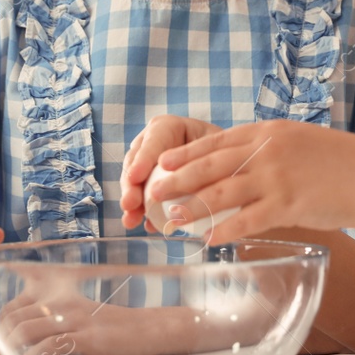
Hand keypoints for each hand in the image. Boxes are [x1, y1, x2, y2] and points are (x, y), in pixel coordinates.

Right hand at [118, 115, 223, 231]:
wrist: (224, 160)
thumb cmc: (223, 148)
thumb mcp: (219, 147)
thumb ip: (209, 158)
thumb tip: (202, 185)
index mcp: (167, 128)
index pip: (153, 142)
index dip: (143, 160)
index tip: (136, 177)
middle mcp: (151, 144)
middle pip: (136, 163)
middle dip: (131, 186)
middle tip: (130, 204)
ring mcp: (147, 166)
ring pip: (134, 183)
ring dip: (133, 204)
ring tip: (131, 221)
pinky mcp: (149, 187)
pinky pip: (142, 199)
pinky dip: (144, 214)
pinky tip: (148, 227)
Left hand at [147, 121, 354, 242]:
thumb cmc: (341, 161)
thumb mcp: (300, 142)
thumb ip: (270, 149)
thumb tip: (242, 163)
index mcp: (269, 132)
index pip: (217, 141)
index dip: (186, 153)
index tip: (161, 162)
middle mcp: (269, 151)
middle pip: (211, 165)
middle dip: (178, 180)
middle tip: (152, 192)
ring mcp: (278, 177)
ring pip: (223, 193)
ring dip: (192, 208)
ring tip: (171, 221)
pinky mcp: (290, 204)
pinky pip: (249, 220)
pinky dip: (226, 231)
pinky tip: (209, 240)